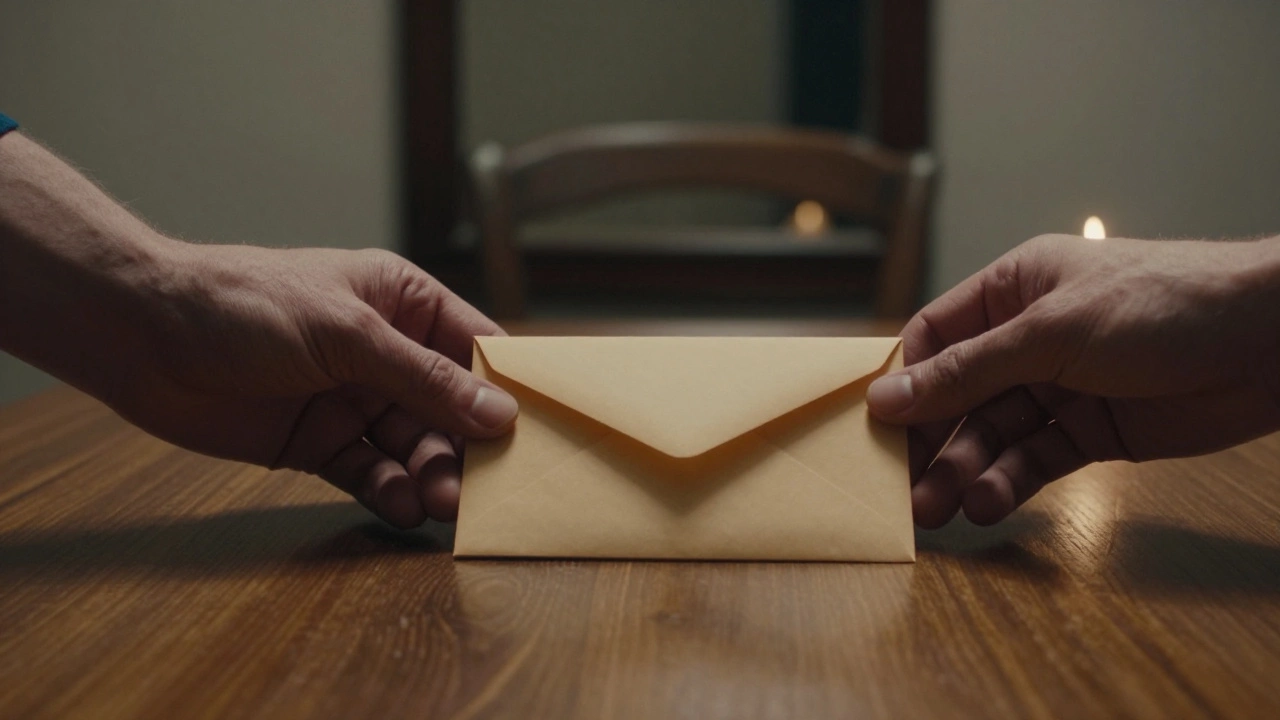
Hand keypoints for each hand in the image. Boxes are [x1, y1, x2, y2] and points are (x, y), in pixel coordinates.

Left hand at [109, 243, 516, 527]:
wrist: (144, 336)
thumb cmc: (246, 305)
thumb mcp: (347, 334)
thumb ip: (423, 379)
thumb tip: (499, 414)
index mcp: (402, 303)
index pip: (474, 347)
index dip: (506, 389)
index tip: (538, 434)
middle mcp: (386, 352)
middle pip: (450, 408)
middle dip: (466, 447)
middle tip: (478, 489)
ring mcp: (354, 399)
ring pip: (414, 446)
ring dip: (430, 475)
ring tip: (437, 504)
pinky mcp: (321, 442)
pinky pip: (371, 471)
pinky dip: (387, 490)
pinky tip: (397, 506)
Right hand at [867, 234, 1279, 527]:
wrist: (1271, 341)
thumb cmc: (1161, 303)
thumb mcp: (1050, 333)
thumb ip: (967, 372)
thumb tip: (886, 399)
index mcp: (1014, 290)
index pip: (936, 338)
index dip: (906, 383)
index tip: (875, 429)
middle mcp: (1029, 337)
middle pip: (960, 395)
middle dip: (932, 442)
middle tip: (903, 490)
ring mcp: (1062, 386)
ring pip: (994, 434)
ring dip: (965, 470)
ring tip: (940, 509)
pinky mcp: (1092, 430)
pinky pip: (1036, 459)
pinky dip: (1010, 482)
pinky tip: (989, 503)